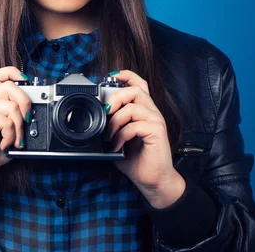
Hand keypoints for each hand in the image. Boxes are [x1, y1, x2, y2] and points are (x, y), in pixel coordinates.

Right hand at [0, 66, 30, 188]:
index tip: (26, 81)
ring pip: (12, 106)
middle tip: (27, 121)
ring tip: (15, 141)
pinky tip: (5, 144)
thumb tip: (33, 117)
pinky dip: (10, 136)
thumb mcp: (7, 133)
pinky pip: (6, 121)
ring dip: (19, 127)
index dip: (14, 72)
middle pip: (10, 86)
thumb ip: (17, 122)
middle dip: (25, 103)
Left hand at [106, 70, 184, 208]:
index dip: (127, 76)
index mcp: (143, 111)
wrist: (152, 180)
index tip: (112, 75)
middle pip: (136, 90)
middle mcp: (152, 113)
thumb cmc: (137, 160)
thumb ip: (110, 126)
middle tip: (106, 112)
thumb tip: (96, 118)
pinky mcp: (158, 132)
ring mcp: (156, 121)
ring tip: (110, 135)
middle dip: (116, 98)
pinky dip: (121, 135)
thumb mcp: (117, 139)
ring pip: (133, 107)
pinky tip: (117, 145)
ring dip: (116, 121)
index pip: (139, 85)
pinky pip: (135, 125)